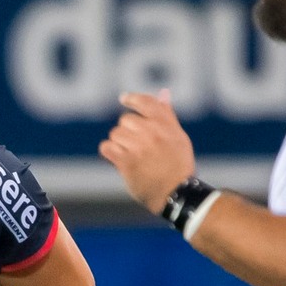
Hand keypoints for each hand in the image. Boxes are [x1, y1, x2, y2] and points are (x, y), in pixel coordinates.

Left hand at [99, 90, 197, 214]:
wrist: (176, 193)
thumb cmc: (178, 165)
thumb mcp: (178, 136)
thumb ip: (167, 114)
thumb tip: (163, 92)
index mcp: (166, 124)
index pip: (145, 102)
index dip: (132, 99)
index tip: (124, 99)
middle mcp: (153, 132)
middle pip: (126, 119)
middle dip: (127, 131)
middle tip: (136, 145)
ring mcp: (139, 147)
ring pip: (115, 134)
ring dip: (119, 144)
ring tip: (130, 155)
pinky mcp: (127, 162)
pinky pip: (107, 147)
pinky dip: (109, 152)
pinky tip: (117, 158)